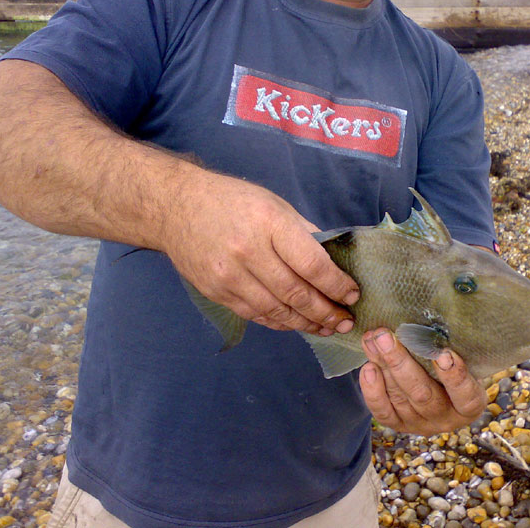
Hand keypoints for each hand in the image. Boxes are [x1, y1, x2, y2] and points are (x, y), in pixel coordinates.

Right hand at [162, 169, 359, 335]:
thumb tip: (334, 262)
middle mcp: (248, 251)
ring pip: (277, 310)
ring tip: (327, 328)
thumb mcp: (274, 204)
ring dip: (306, 323)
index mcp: (269, 223)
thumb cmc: (231, 201)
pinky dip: (279, 322)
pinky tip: (296, 324)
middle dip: (326, 311)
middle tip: (346, 322)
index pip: (312, 264)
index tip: (352, 295)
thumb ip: (304, 233)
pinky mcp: (216, 292)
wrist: (176, 207)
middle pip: (297, 293)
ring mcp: (229, 275)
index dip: (336, 285)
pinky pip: (255, 314)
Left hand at [359, 328, 486, 435]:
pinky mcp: (398, 425)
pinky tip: (368, 367)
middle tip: (385, 336)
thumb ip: (453, 348)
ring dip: (382, 366)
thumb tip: (434, 321)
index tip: (444, 353)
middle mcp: (445, 419)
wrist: (440, 389)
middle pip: (422, 394)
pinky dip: (373, 390)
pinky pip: (383, 412)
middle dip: (400, 363)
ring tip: (371, 340)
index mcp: (469, 405)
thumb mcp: (464, 359)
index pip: (465, 395)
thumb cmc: (454, 365)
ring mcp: (419, 424)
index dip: (455, 376)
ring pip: (399, 397)